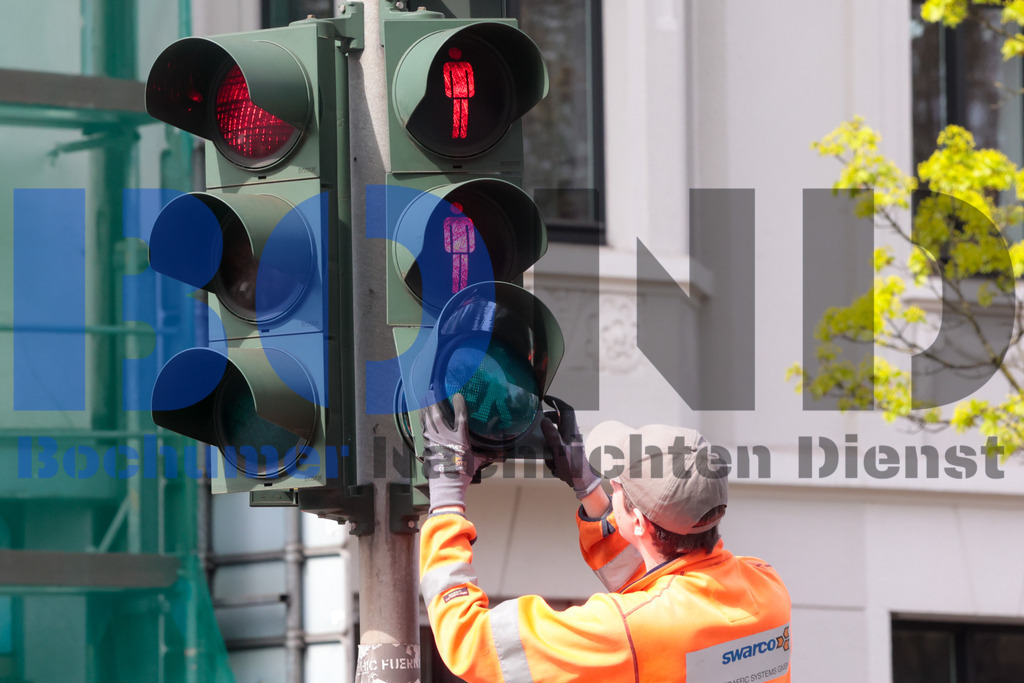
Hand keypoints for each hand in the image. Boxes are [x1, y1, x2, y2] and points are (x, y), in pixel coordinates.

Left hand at [421, 393, 488, 510]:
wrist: (447, 486)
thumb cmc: (463, 474)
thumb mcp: (476, 462)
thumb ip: (486, 454)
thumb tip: (500, 453)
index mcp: (460, 438)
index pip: (460, 416)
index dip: (459, 403)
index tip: (457, 395)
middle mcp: (446, 437)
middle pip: (438, 414)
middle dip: (434, 400)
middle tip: (432, 391)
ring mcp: (434, 441)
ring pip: (428, 419)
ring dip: (426, 407)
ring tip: (425, 398)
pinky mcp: (427, 446)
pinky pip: (424, 428)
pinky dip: (422, 419)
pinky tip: (421, 415)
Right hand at [541, 396, 600, 498]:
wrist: (582, 482)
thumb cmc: (573, 467)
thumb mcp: (559, 451)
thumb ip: (552, 435)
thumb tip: (545, 420)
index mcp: (571, 431)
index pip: (566, 410)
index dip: (557, 401)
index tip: (546, 398)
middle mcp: (571, 434)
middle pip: (560, 420)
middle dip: (548, 420)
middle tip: (539, 422)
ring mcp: (570, 442)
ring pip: (557, 433)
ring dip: (548, 438)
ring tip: (543, 446)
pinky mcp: (568, 451)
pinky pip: (557, 446)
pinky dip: (551, 451)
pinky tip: (551, 462)